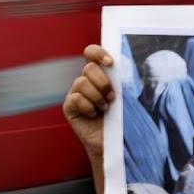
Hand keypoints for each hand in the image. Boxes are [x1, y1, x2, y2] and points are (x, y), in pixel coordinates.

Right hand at [63, 44, 115, 159]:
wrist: (112, 141)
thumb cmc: (120, 117)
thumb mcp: (124, 95)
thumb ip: (120, 79)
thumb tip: (123, 65)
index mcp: (98, 74)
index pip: (91, 53)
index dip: (98, 53)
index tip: (110, 63)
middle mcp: (85, 81)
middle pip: (89, 68)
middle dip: (103, 82)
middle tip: (112, 97)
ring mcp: (75, 93)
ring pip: (81, 82)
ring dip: (97, 96)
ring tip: (105, 108)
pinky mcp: (69, 107)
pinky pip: (76, 99)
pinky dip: (88, 106)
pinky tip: (94, 114)